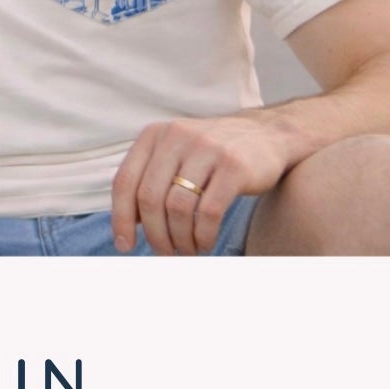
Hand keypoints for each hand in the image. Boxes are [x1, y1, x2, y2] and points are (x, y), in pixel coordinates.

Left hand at [110, 113, 295, 254]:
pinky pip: (209, 212)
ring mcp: (206, 149)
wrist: (268, 134)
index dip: (121, 219)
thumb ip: (150, 180)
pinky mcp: (234, 166)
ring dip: (179, 238)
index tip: (125, 245)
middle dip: (154, 234)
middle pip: (149, 198)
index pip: (124, 182)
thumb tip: (129, 223)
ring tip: (186, 250)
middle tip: (164, 254)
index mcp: (154, 135)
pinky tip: (205, 242)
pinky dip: (203, 235)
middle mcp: (176, 137)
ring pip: (178, 207)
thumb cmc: (212, 154)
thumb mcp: (176, 155)